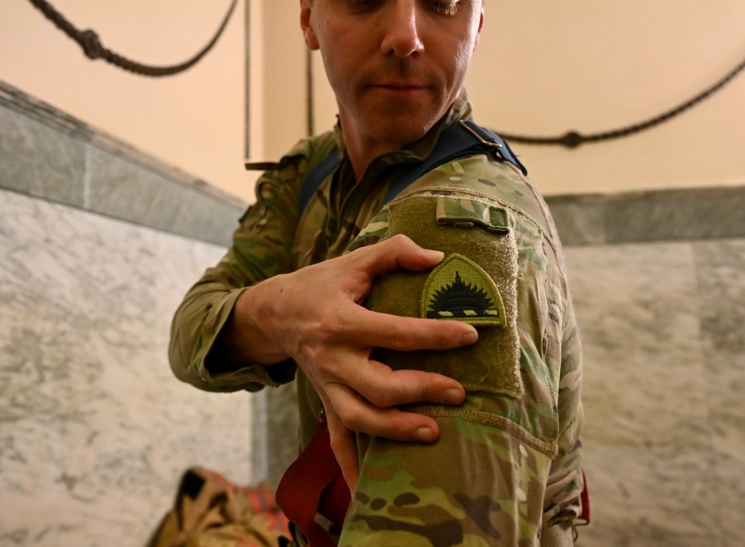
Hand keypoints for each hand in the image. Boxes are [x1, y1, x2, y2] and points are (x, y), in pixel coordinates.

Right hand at [230, 235, 477, 482]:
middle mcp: (332, 358)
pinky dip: (352, 468)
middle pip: (379, 386)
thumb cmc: (321, 284)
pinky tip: (369, 490)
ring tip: (434, 431)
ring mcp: (327, 385)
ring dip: (397, 431)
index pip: (396, 332)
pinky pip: (337, 441)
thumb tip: (438, 259)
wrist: (274, 313)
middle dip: (421, 391)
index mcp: (341, 321)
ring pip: (360, 419)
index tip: (470, 335)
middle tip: (459, 392)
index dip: (435, 335)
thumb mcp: (354, 260)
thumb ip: (394, 252)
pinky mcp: (326, 401)